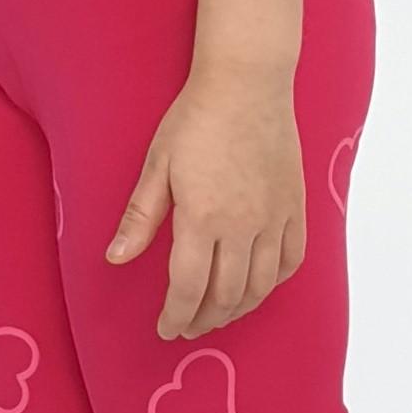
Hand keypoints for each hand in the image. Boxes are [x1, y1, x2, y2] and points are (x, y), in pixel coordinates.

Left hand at [106, 66, 305, 338]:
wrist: (247, 83)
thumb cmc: (196, 119)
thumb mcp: (157, 166)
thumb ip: (140, 218)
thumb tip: (116, 259)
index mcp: (203, 218)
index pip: (189, 289)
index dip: (176, 317)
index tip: (166, 329)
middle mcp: (244, 226)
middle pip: (226, 296)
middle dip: (204, 319)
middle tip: (188, 326)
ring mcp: (275, 218)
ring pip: (261, 286)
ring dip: (238, 308)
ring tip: (218, 313)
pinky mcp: (296, 207)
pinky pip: (291, 259)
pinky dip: (274, 282)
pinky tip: (257, 285)